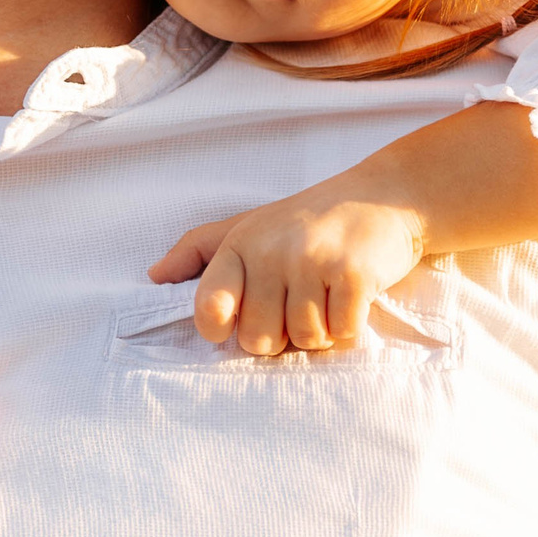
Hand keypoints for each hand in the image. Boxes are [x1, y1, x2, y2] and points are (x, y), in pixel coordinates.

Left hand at [146, 179, 427, 355]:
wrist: (383, 196)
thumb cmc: (308, 219)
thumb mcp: (248, 225)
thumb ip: (198, 251)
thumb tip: (153, 277)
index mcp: (240, 243)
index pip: (209, 308)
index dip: (220, 328)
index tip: (239, 320)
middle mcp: (272, 251)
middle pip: (258, 339)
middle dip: (279, 334)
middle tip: (298, 301)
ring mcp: (314, 261)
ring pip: (303, 340)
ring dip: (318, 331)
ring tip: (326, 295)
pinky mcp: (355, 275)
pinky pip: (341, 334)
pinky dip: (348, 327)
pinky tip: (351, 297)